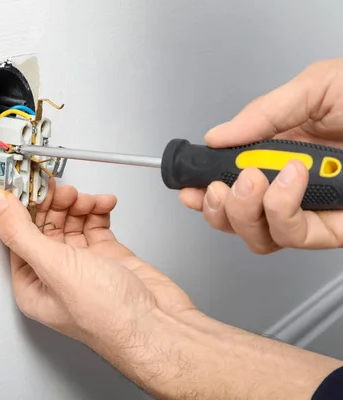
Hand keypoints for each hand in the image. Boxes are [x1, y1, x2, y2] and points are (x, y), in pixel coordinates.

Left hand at [0, 179, 194, 358]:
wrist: (157, 327)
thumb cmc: (108, 316)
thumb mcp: (54, 267)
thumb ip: (21, 232)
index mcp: (32, 284)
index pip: (18, 235)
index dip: (22, 207)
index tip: (29, 182)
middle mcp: (54, 275)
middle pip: (45, 225)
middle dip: (54, 203)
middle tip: (63, 189)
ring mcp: (82, 265)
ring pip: (71, 221)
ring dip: (78, 204)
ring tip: (87, 199)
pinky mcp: (107, 257)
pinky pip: (95, 224)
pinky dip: (98, 210)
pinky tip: (104, 204)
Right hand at [180, 58, 342, 253]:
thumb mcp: (314, 88)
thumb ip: (261, 114)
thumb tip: (216, 136)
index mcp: (280, 152)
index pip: (231, 183)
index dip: (204, 191)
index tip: (188, 186)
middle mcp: (292, 187)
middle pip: (236, 219)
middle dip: (218, 208)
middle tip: (221, 185)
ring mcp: (313, 210)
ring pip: (258, 237)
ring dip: (245, 211)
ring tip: (256, 177)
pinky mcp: (336, 229)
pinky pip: (293, 234)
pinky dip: (281, 208)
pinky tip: (291, 179)